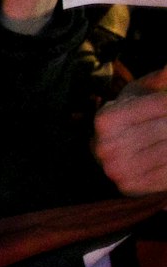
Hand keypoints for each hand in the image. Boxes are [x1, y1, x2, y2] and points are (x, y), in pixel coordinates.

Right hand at [94, 67, 166, 196]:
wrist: (112, 150)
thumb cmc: (132, 117)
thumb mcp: (141, 93)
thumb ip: (160, 79)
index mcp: (106, 118)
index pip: (159, 106)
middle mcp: (105, 146)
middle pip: (165, 130)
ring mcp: (117, 169)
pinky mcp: (130, 187)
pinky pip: (165, 176)